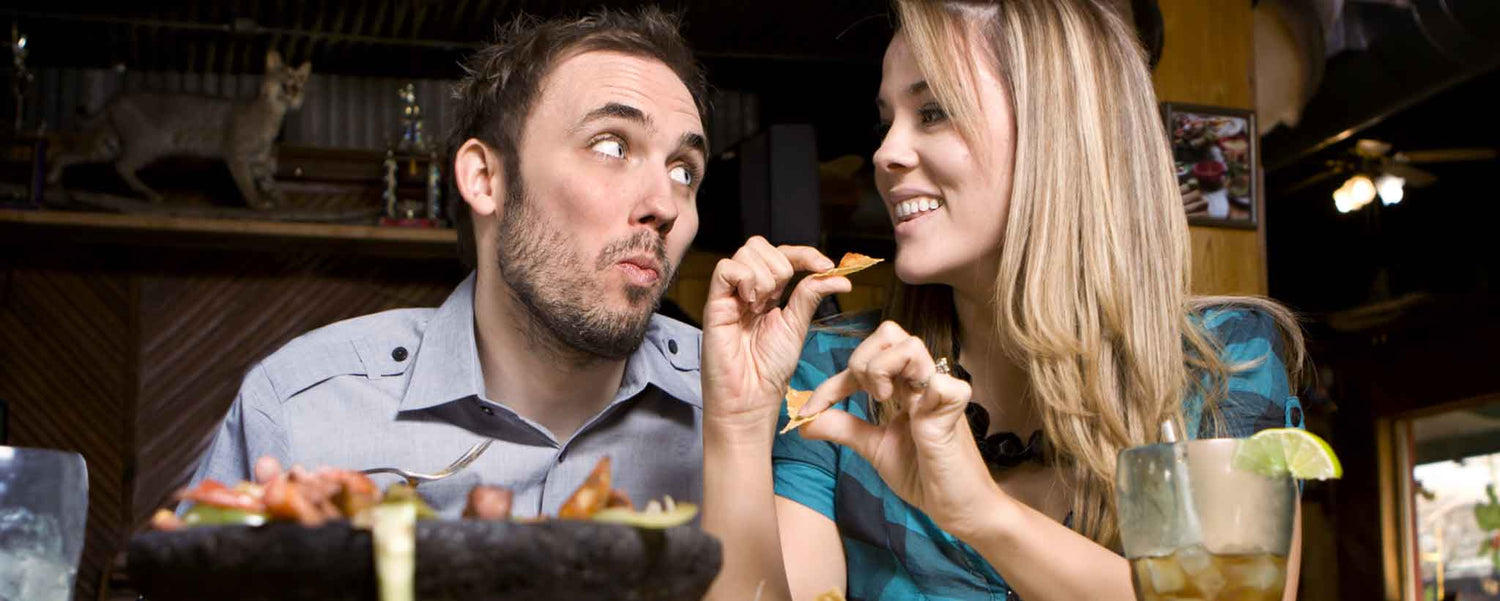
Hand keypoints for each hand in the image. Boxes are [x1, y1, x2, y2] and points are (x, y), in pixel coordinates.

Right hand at [700, 237, 850, 437]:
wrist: (751, 398)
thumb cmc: (770, 369)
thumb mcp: (797, 325)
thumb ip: (810, 295)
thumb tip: (838, 276)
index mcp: (768, 293)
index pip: (783, 255)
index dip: (805, 254)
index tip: (827, 266)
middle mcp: (747, 289)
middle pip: (760, 245)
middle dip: (783, 264)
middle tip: (782, 297)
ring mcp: (730, 295)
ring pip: (746, 252)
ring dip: (766, 275)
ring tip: (763, 306)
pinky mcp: (715, 304)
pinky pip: (726, 269)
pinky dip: (745, 279)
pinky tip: (751, 302)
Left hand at [798, 321, 1004, 538]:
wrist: (957, 509)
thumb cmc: (924, 475)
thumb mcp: (874, 447)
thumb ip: (844, 429)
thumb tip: (805, 422)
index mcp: (903, 388)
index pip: (864, 361)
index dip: (831, 384)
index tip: (809, 410)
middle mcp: (921, 382)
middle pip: (889, 333)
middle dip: (861, 361)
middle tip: (865, 398)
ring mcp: (940, 392)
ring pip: (910, 345)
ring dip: (884, 369)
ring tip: (885, 401)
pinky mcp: (957, 411)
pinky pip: (942, 383)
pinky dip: (923, 395)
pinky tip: (917, 419)